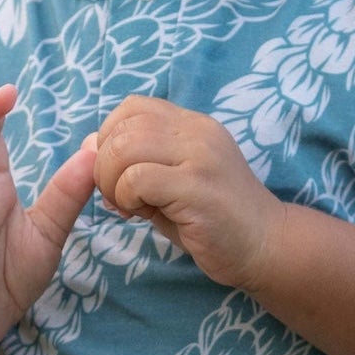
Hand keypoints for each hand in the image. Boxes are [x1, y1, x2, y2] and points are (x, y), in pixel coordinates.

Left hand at [94, 95, 281, 291]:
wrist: (266, 246)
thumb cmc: (214, 221)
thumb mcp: (172, 182)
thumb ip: (135, 163)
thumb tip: (88, 147)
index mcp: (192, 125)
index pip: (132, 107)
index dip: (110, 139)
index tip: (118, 174)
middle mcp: (197, 131)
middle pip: (123, 128)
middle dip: (104, 166)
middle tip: (118, 198)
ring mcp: (200, 156)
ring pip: (124, 148)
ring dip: (112, 182)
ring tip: (129, 206)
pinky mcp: (198, 186)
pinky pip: (137, 179)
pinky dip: (126, 198)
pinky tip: (142, 215)